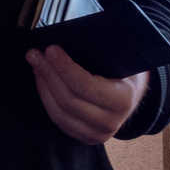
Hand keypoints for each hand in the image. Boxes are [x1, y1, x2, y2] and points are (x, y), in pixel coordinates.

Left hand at [27, 45, 150, 143]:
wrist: (134, 94)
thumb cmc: (126, 71)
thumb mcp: (123, 57)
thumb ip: (105, 47)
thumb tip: (76, 32)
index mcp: (123, 100)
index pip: (86, 86)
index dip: (64, 67)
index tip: (51, 49)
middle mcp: (111, 122)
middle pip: (68, 100)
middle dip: (48, 74)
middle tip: (35, 54)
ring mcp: (97, 134)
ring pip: (59, 113)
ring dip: (43, 85)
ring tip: (36, 64)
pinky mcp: (84, 137)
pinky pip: (58, 119)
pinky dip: (46, 98)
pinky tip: (41, 80)